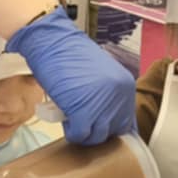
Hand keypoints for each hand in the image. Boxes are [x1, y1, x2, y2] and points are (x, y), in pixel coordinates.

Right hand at [5, 9, 136, 144]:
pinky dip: (72, 133)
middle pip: (112, 131)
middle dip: (95, 131)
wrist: (51, 41)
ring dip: (83, 133)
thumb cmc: (68, 56)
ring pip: (97, 137)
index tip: (96, 126)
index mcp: (125, 85)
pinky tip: (66, 121)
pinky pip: (80, 134)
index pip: (126, 122)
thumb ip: (107, 95)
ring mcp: (103, 104)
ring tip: (72, 119)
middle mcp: (119, 95)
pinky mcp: (84, 112)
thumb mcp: (98, 75)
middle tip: (81, 122)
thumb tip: (105, 119)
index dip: (109, 127)